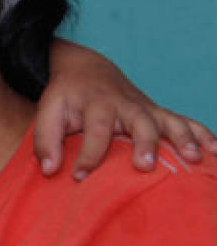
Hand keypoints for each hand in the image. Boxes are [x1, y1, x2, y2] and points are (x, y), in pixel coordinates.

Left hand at [34, 40, 215, 178]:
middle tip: (145, 165)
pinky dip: (201, 133)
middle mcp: (126, 104)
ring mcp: (146, 107)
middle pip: (139, 121)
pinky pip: (183, 120)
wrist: (87, 69)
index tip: (80, 176)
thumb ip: (45, 138)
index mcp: (97, 104)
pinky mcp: (158, 112)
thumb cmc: (67, 96)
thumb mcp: (48, 110)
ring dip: (182, 137)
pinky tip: (214, 150)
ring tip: (193, 158)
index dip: (88, 154)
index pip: (95, 129)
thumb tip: (50, 169)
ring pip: (168, 120)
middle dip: (144, 142)